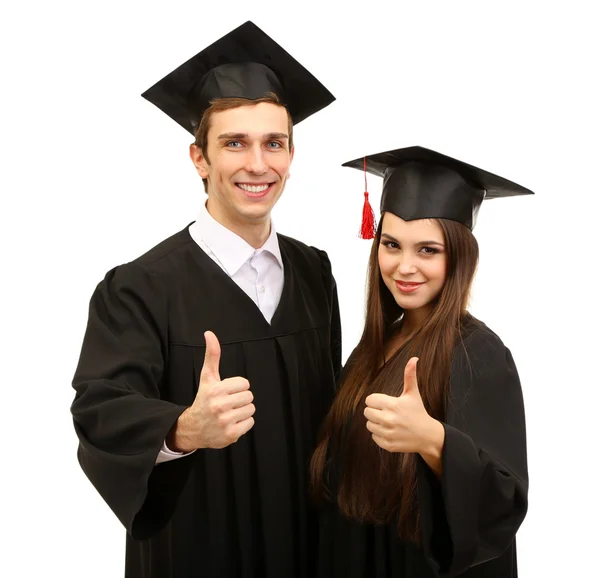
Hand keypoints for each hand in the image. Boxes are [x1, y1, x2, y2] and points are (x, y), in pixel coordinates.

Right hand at [169, 331, 254, 450]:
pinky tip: (231, 423)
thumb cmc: (204, 399)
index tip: (226, 392)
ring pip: (251, 409)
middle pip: (249, 396)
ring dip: (243, 411)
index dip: (237, 387)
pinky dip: (244, 424)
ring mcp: (225, 421)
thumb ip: (212, 355)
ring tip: (230, 413)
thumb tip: (209, 333)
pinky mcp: (231, 435)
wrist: (193, 428)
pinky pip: (251, 423)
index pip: (245, 383)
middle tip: (229, 403)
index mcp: (216, 390)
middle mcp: (220, 406)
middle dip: (241, 399)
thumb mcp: (208, 377)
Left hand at [364, 357, 436, 453]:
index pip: (369, 400)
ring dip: (376, 423)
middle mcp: (388, 419)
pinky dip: (380, 434)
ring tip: (389, 422)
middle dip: (375, 411)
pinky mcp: (387, 444)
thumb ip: (410, 375)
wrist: (427, 436)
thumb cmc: (418, 412)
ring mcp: (388, 433)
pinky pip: (373, 436)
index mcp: (392, 405)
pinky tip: (391, 431)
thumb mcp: (413, 394)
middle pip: (366, 412)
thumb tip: (414, 359)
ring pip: (369, 424)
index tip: (386, 403)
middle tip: (386, 412)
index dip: (376, 401)